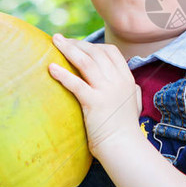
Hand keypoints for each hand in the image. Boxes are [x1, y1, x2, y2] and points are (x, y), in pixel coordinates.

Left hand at [49, 35, 141, 156]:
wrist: (124, 147)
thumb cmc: (125, 129)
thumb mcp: (134, 103)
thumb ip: (132, 91)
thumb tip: (133, 86)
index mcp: (127, 79)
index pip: (110, 52)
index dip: (93, 45)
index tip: (78, 45)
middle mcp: (118, 81)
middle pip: (95, 53)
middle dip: (76, 43)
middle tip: (59, 39)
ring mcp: (107, 91)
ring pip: (86, 62)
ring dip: (68, 49)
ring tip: (54, 41)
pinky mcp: (94, 103)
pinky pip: (76, 84)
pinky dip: (63, 74)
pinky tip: (51, 68)